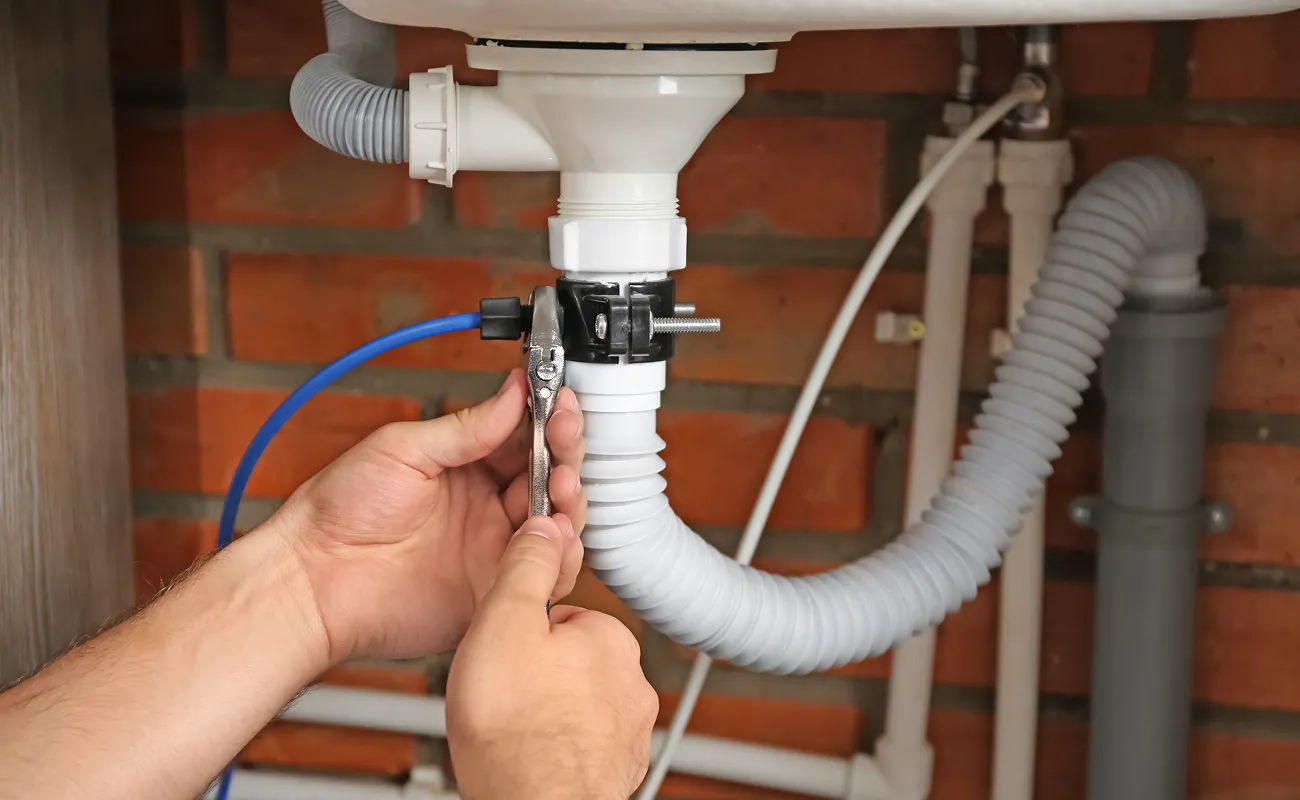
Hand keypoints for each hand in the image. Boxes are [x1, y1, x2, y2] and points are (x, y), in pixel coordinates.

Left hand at [269, 369, 586, 662]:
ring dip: (570, 499)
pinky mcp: (493, 591)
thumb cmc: (339, 511)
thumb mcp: (403, 448)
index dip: (548, 420)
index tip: (561, 401)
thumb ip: (466, 427)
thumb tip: (514, 391)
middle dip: (565, 452)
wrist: (314, 579)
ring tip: (563, 483)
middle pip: (550, 477)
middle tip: (564, 436)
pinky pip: (542, 575)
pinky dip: (560, 555)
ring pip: (556, 524)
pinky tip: (557, 533)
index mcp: (466, 467)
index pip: (525, 438)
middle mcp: (487, 508)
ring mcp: (493, 549)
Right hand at [448, 517, 657, 799]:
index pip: (562, 616)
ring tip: (514, 728)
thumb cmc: (516, 727)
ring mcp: (629, 730)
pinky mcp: (617, 770)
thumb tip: (544, 525)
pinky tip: (531, 755)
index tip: (501, 652)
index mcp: (609, 637)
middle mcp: (632, 681)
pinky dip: (558, 749)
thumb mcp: (504, 622)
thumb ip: (525, 567)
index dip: (520, 633)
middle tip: (502, 694)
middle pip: (570, 661)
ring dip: (547, 713)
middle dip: (537, 674)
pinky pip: (582, 746)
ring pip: (577, 705)